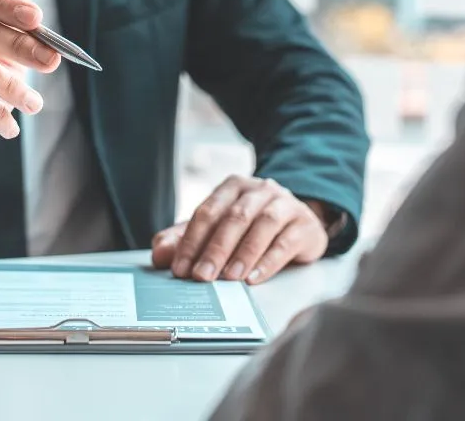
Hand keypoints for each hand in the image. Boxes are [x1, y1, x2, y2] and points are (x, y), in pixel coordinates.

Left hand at [151, 176, 328, 284]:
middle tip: (201, 276)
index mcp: (232, 187)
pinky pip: (286, 242)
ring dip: (243, 253)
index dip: (191, 240)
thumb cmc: (251, 226)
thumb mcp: (216, 229)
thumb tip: (160, 254)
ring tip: (229, 278)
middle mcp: (260, 190)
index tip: (180, 268)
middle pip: (234, 217)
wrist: (298, 222)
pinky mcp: (304, 225)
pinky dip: (268, 261)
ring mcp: (285, 204)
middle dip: (215, 249)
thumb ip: (184, 239)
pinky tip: (254, 278)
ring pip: (262, 225)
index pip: (207, 211)